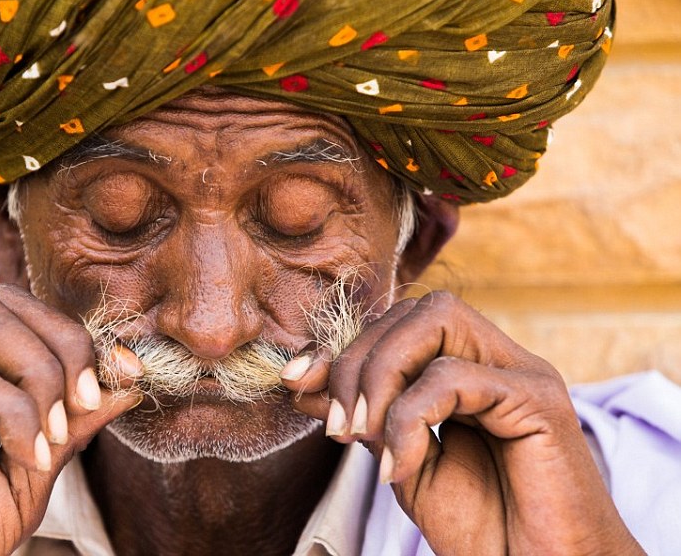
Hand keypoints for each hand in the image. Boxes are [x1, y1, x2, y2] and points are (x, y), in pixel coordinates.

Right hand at [0, 283, 141, 555]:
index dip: (83, 339)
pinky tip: (26, 456)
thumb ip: (75, 423)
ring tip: (51, 437)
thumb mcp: (35, 473)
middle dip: (65, 346)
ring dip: (39, 375)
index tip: (129, 373)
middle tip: (85, 405)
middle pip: (7, 302)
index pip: (29, 317)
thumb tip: (129, 378)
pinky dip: (11, 411)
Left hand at [283, 291, 642, 555]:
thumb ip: (363, 416)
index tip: (298, 382)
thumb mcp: (400, 462)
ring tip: (361, 438)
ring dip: (380, 377)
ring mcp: (523, 373)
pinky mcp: (540, 399)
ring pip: (436, 321)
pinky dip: (411, 418)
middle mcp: (498, 359)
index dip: (344, 346)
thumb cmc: (483, 527)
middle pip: (415, 310)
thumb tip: (303, 379)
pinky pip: (455, 378)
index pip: (399, 322)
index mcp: (470, 367)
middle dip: (358, 360)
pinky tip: (402, 467)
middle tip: (339, 426)